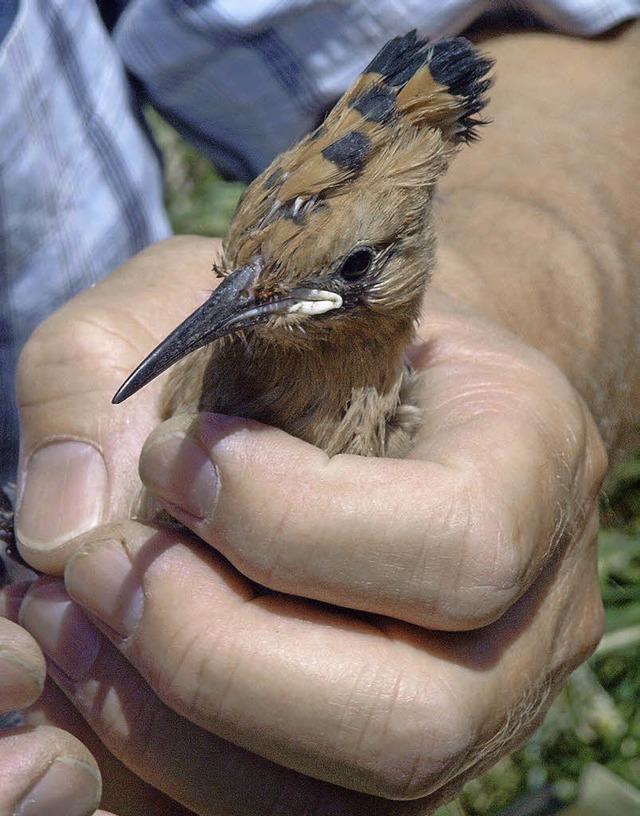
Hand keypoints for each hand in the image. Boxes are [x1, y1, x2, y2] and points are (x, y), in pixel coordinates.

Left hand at [14, 236, 605, 812]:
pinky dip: (177, 761)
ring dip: (177, 724)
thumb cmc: (312, 328)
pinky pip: (302, 809)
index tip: (170, 456)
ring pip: (353, 796)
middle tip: (100, 569)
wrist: (386, 379)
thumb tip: (62, 527)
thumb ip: (113, 363)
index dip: (287, 520)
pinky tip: (103, 673)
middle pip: (411, 717)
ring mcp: (487, 699)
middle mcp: (536, 605)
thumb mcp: (216, 294)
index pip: (456, 544)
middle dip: (217, 655)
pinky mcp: (415, 749)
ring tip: (75, 621)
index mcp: (534, 459)